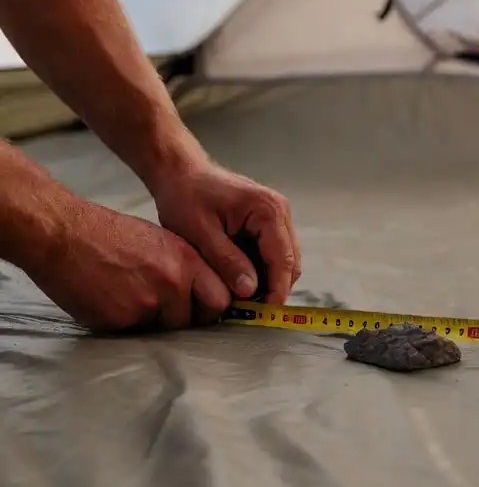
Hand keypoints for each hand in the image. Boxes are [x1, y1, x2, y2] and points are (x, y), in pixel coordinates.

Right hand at [24, 198, 229, 332]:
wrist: (64, 235)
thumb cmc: (109, 235)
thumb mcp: (161, 241)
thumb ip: (184, 268)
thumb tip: (199, 292)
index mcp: (187, 261)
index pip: (220, 299)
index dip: (210, 308)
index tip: (202, 310)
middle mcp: (173, 283)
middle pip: (195, 321)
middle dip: (184, 321)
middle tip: (165, 312)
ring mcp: (148, 304)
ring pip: (163, 330)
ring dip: (151, 323)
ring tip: (129, 301)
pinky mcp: (121, 320)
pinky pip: (133, 334)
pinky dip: (124, 325)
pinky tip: (110, 303)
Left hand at [150, 161, 300, 304]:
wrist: (181, 173)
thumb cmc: (186, 197)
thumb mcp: (200, 234)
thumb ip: (227, 262)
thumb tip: (250, 290)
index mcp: (268, 210)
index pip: (282, 259)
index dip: (277, 289)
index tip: (265, 313)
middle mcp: (280, 211)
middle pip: (289, 261)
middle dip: (273, 287)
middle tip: (248, 309)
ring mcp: (277, 215)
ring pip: (284, 259)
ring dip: (267, 279)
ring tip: (240, 295)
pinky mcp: (269, 221)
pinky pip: (273, 252)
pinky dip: (261, 268)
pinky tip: (239, 278)